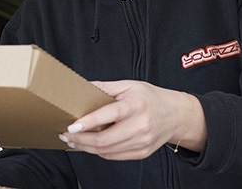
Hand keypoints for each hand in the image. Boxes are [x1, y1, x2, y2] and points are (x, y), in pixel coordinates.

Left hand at [58, 80, 205, 159]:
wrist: (175, 115)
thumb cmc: (151, 98)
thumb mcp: (129, 85)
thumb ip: (105, 87)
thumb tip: (81, 87)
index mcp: (135, 105)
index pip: (109, 115)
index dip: (88, 122)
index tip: (72, 125)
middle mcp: (140, 125)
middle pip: (105, 139)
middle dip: (81, 139)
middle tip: (66, 134)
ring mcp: (142, 142)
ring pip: (107, 150)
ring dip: (86, 147)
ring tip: (73, 140)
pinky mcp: (141, 152)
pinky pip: (114, 156)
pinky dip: (99, 151)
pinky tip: (90, 145)